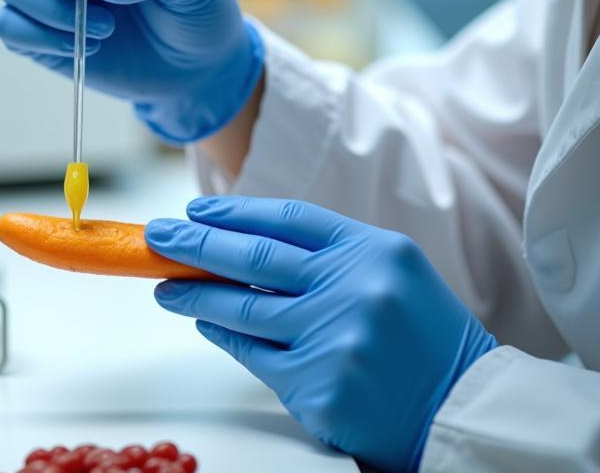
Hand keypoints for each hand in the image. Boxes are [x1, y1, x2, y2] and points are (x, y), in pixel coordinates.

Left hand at [145, 197, 496, 471]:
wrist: (464, 412)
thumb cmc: (421, 335)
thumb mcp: (389, 271)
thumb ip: (326, 252)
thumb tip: (238, 240)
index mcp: (373, 250)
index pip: (286, 218)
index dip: (234, 211)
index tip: (195, 210)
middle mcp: (353, 289)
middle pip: (254, 257)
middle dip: (195, 244)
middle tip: (157, 237)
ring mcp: (334, 340)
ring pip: (243, 309)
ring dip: (194, 294)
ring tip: (163, 286)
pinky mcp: (317, 388)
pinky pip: (253, 355)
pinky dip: (223, 336)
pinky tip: (204, 324)